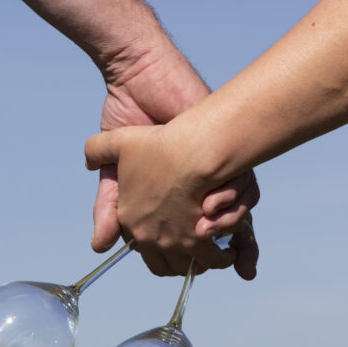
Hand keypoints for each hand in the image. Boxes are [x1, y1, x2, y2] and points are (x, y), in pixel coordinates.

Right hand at [93, 29, 258, 277]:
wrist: (142, 77)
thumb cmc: (127, 117)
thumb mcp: (113, 170)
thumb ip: (109, 209)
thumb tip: (100, 247)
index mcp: (172, 196)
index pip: (188, 239)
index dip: (192, 260)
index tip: (194, 269)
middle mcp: (198, 187)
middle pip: (221, 235)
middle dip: (229, 257)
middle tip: (234, 266)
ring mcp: (215, 172)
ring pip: (239, 218)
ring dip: (235, 232)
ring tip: (219, 229)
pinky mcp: (230, 153)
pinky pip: (247, 190)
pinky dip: (237, 203)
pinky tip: (215, 201)